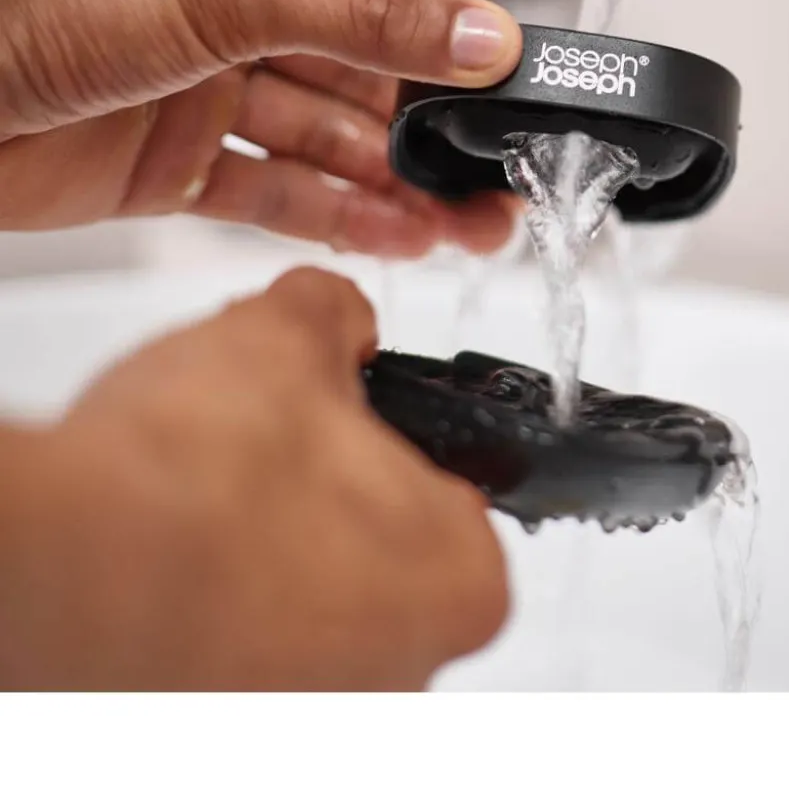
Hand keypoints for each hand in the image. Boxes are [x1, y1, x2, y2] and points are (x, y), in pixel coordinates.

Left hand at [0, 0, 522, 255]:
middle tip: (499, 186)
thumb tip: (480, 34)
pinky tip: (393, 238)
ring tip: (465, 228)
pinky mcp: (176, 164)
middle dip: (435, 135)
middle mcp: (239, 10)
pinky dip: (335, 216)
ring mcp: (209, 89)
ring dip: (398, 185)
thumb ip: (365, 17)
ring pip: (329, 143)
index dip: (454, 42)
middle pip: (366, 78)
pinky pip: (276, 191)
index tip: (515, 89)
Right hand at [0, 268, 508, 689]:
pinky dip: (214, 611)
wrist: (60, 564)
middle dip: (332, 510)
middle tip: (273, 464)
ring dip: (270, 563)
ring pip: (311, 617)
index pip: (463, 508)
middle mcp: (402, 675)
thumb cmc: (196, 473)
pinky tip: (173, 559)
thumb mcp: (289, 334)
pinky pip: (241, 656)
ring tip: (208, 508)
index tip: (355, 435)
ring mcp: (312, 717)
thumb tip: (343, 322)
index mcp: (461, 582)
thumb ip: (342, 318)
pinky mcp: (220, 735)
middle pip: (386, 565)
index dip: (401, 455)